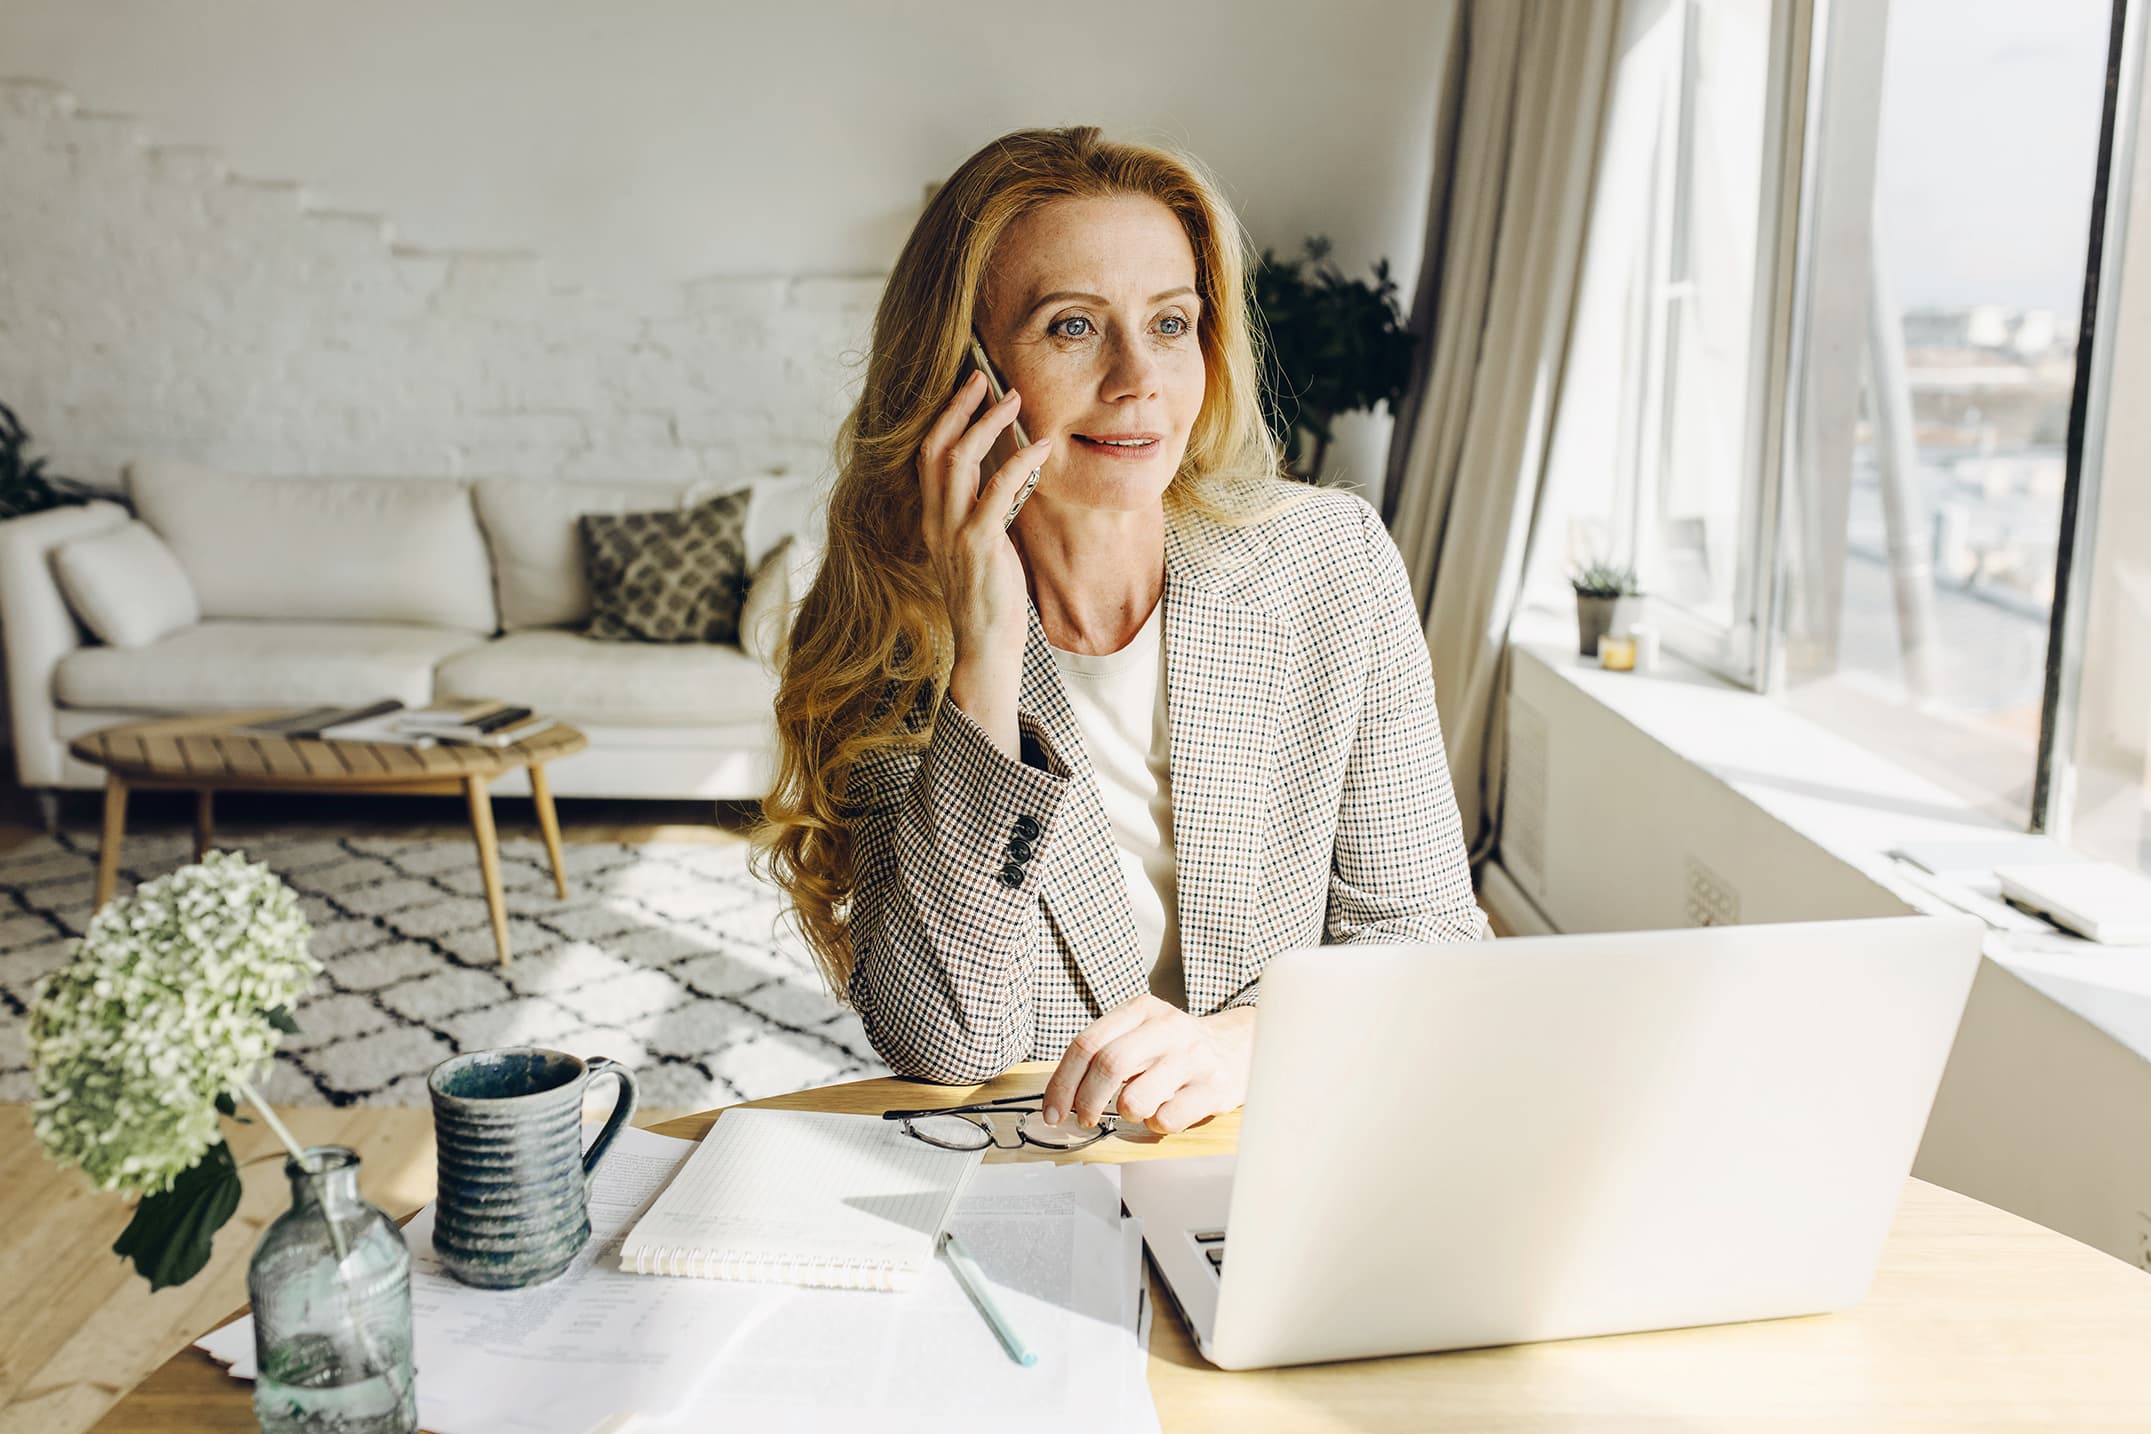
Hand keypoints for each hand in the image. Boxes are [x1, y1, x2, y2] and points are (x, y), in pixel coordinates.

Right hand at [917, 370, 1051, 671]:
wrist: (985, 647)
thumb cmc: (989, 599)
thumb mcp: (979, 549)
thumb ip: (983, 514)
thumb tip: (1007, 479)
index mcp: (932, 519)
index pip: (927, 455)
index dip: (945, 418)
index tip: (968, 391)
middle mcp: (935, 521)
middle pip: (935, 447)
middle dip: (959, 407)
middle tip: (984, 379)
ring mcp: (952, 532)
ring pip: (958, 460)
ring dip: (987, 423)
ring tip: (1013, 400)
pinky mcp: (978, 545)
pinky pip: (996, 492)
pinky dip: (1019, 463)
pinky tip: (1039, 447)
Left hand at [1042, 996, 1258, 1135]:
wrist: (1239, 1047)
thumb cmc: (1177, 1048)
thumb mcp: (1142, 1032)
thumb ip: (1105, 1052)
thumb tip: (1061, 1095)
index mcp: (1142, 1010)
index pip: (1087, 1044)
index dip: (1063, 1082)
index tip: (1053, 1110)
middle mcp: (1169, 1028)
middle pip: (1109, 1065)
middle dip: (1087, 1101)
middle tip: (1085, 1118)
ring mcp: (1194, 1057)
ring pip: (1137, 1097)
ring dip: (1127, 1113)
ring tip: (1136, 1108)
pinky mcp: (1215, 1088)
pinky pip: (1167, 1119)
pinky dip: (1156, 1125)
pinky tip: (1165, 1112)